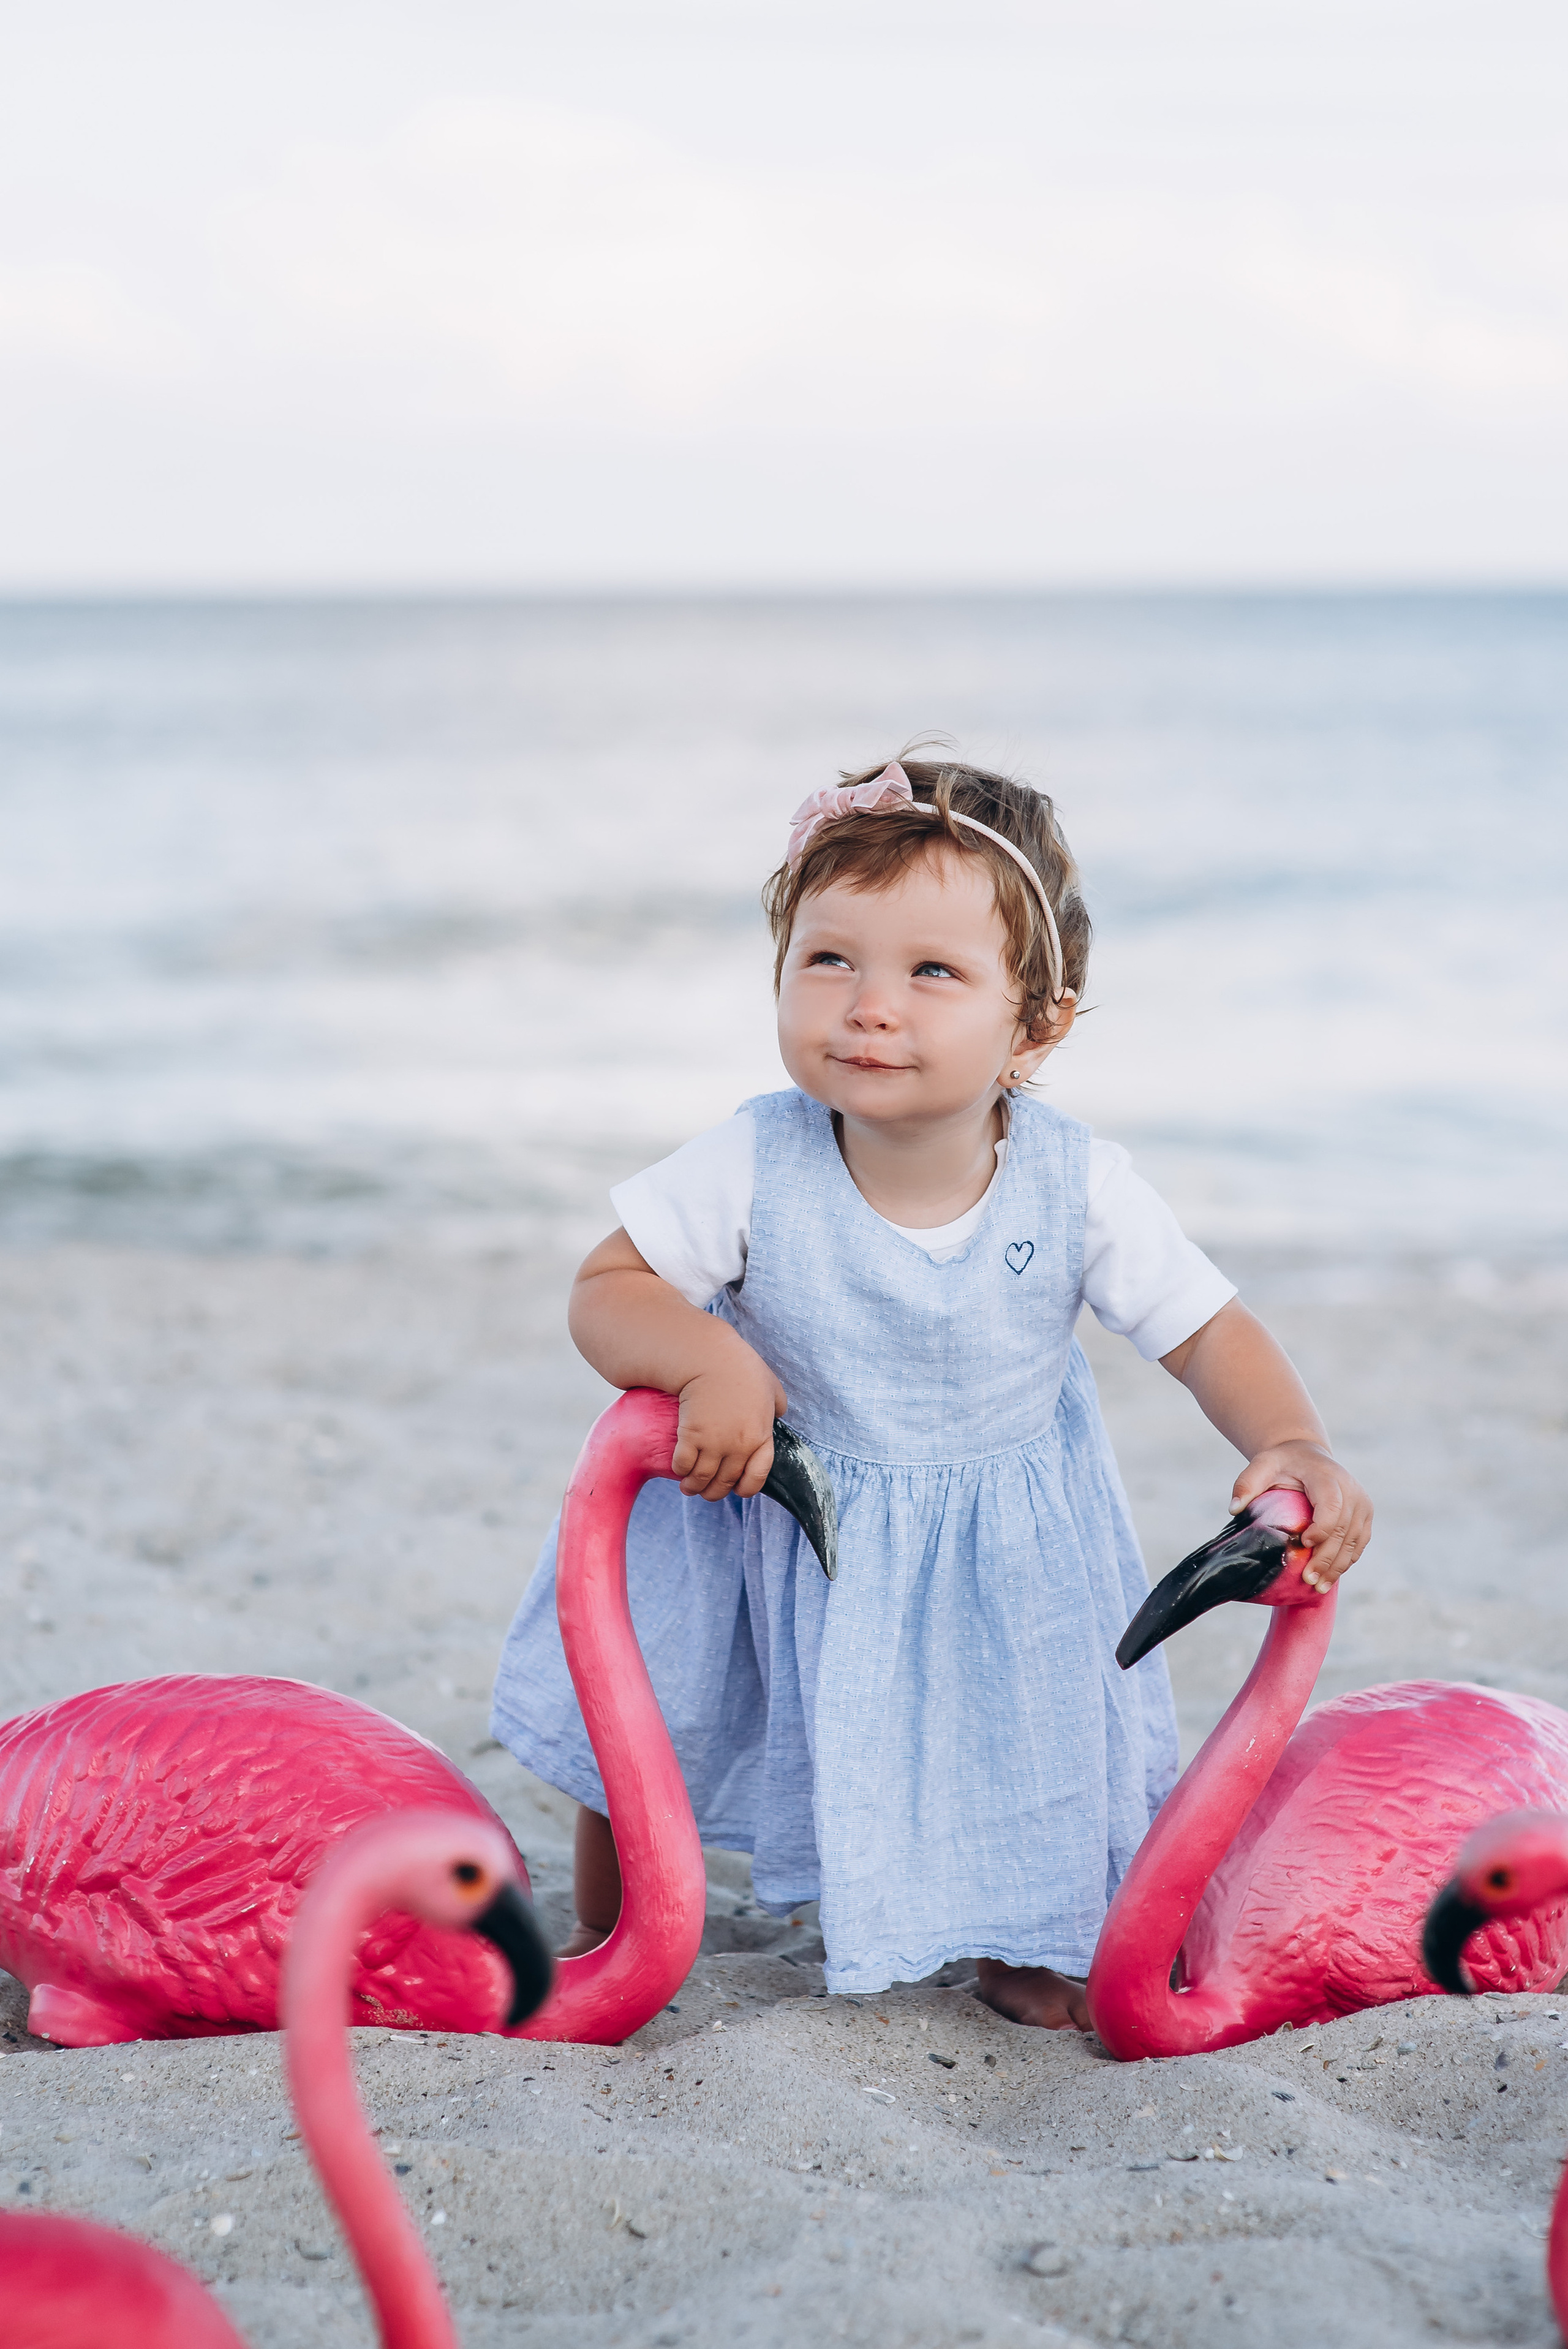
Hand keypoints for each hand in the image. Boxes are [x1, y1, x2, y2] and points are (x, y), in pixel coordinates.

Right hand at [671, 1354, 786, 1501]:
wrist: (711, 1358)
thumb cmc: (741, 1367)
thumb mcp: (771, 1385)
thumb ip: (777, 1404)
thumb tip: (778, 1413)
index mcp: (761, 1437)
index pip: (756, 1477)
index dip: (745, 1489)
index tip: (736, 1489)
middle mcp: (739, 1446)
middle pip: (725, 1482)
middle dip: (713, 1492)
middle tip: (705, 1491)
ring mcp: (714, 1443)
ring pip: (702, 1478)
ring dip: (693, 1487)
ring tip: (688, 1487)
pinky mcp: (691, 1436)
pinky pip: (684, 1464)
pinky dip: (680, 1471)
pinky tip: (679, 1469)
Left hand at [1231, 1441, 1371, 1591]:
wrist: (1307, 1454)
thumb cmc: (1282, 1463)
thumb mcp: (1261, 1465)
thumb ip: (1246, 1484)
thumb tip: (1233, 1509)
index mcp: (1327, 1477)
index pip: (1332, 1506)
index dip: (1322, 1528)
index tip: (1304, 1543)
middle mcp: (1351, 1490)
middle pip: (1343, 1529)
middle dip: (1326, 1558)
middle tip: (1308, 1580)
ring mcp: (1362, 1504)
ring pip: (1354, 1541)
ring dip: (1338, 1567)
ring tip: (1319, 1587)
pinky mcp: (1364, 1515)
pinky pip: (1359, 1542)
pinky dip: (1346, 1561)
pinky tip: (1330, 1577)